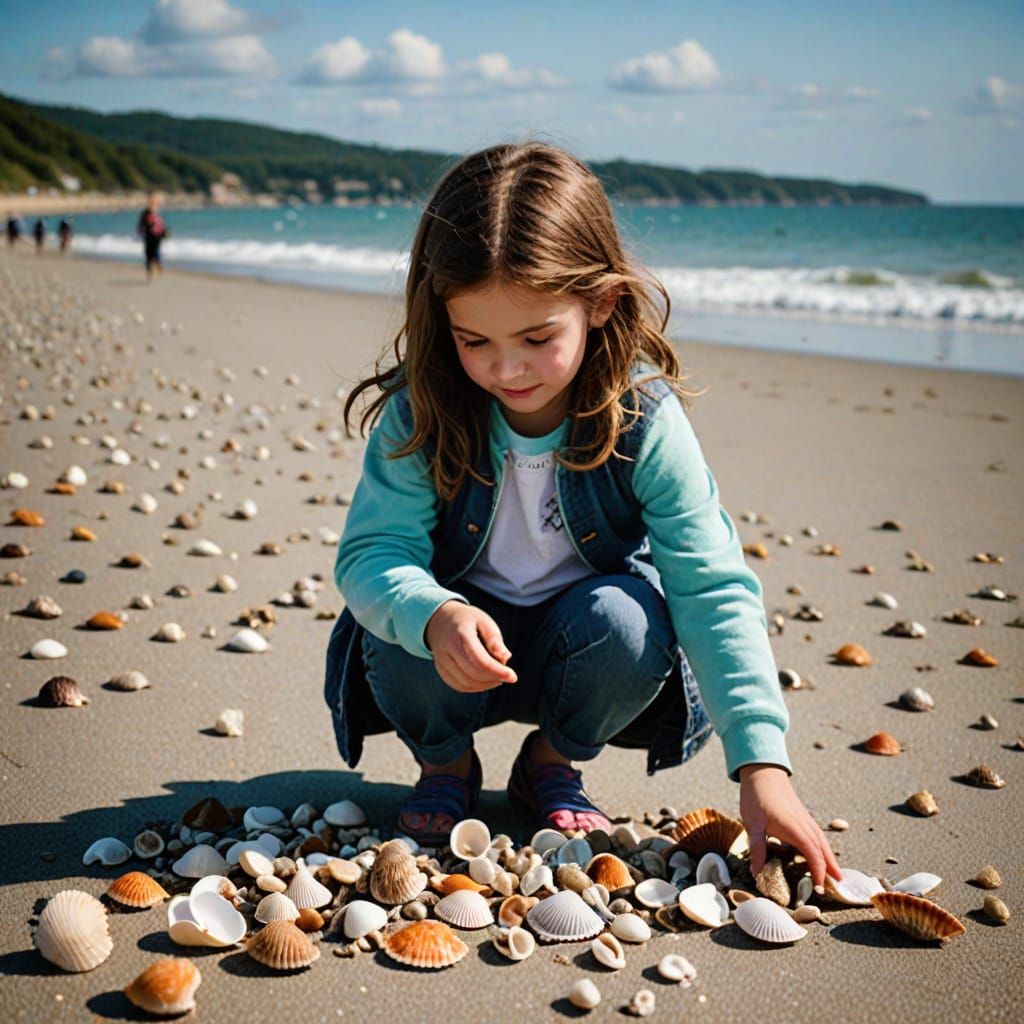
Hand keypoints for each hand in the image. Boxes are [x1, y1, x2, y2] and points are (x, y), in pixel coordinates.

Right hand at [425, 600, 517, 692]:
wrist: (440, 620)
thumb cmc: (468, 620)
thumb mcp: (484, 621)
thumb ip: (494, 639)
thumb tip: (506, 657)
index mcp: (461, 634)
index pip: (480, 660)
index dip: (498, 671)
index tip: (513, 676)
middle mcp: (448, 649)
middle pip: (473, 674)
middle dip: (494, 678)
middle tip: (507, 675)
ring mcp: (441, 661)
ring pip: (465, 683)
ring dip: (485, 685)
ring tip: (497, 676)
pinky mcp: (441, 670)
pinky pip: (458, 686)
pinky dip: (475, 687)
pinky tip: (485, 681)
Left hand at [738, 764, 841, 891]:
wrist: (763, 773)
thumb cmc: (757, 798)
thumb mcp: (753, 824)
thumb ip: (757, 849)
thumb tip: (756, 873)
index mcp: (795, 829)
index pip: (812, 855)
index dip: (818, 872)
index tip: (820, 888)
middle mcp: (805, 825)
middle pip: (823, 849)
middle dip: (830, 868)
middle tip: (838, 885)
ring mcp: (805, 819)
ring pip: (822, 841)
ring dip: (829, 857)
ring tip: (836, 873)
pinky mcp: (803, 816)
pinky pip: (817, 834)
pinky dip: (822, 847)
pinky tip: (820, 852)